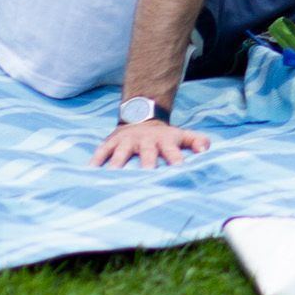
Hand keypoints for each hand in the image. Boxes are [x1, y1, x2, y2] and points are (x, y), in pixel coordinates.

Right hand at [92, 115, 208, 168]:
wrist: (142, 115)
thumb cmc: (165, 135)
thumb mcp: (182, 135)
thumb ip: (197, 141)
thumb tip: (205, 150)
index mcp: (164, 141)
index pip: (173, 152)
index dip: (176, 160)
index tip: (179, 171)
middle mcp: (145, 141)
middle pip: (147, 154)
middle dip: (146, 165)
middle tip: (145, 179)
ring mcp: (127, 141)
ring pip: (121, 154)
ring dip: (117, 166)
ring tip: (112, 179)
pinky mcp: (111, 141)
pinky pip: (102, 152)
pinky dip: (95, 161)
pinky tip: (90, 173)